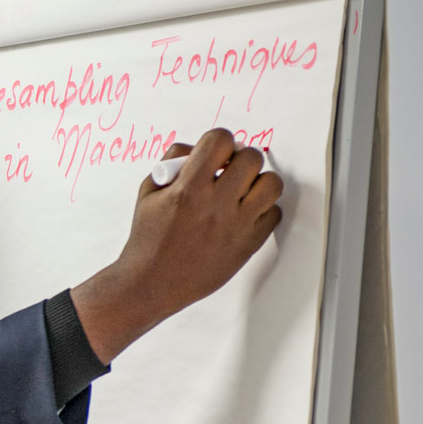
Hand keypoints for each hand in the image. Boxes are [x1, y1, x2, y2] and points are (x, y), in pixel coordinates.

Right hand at [71, 128, 282, 363]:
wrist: (152, 283)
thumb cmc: (148, 240)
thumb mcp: (148, 193)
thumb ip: (172, 162)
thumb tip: (197, 148)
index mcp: (189, 189)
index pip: (221, 140)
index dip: (219, 141)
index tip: (216, 151)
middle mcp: (216, 205)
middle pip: (252, 158)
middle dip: (240, 158)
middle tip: (231, 169)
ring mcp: (236, 226)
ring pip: (271, 184)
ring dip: (258, 182)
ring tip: (242, 190)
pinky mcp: (248, 245)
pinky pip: (274, 213)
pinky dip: (263, 209)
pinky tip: (244, 214)